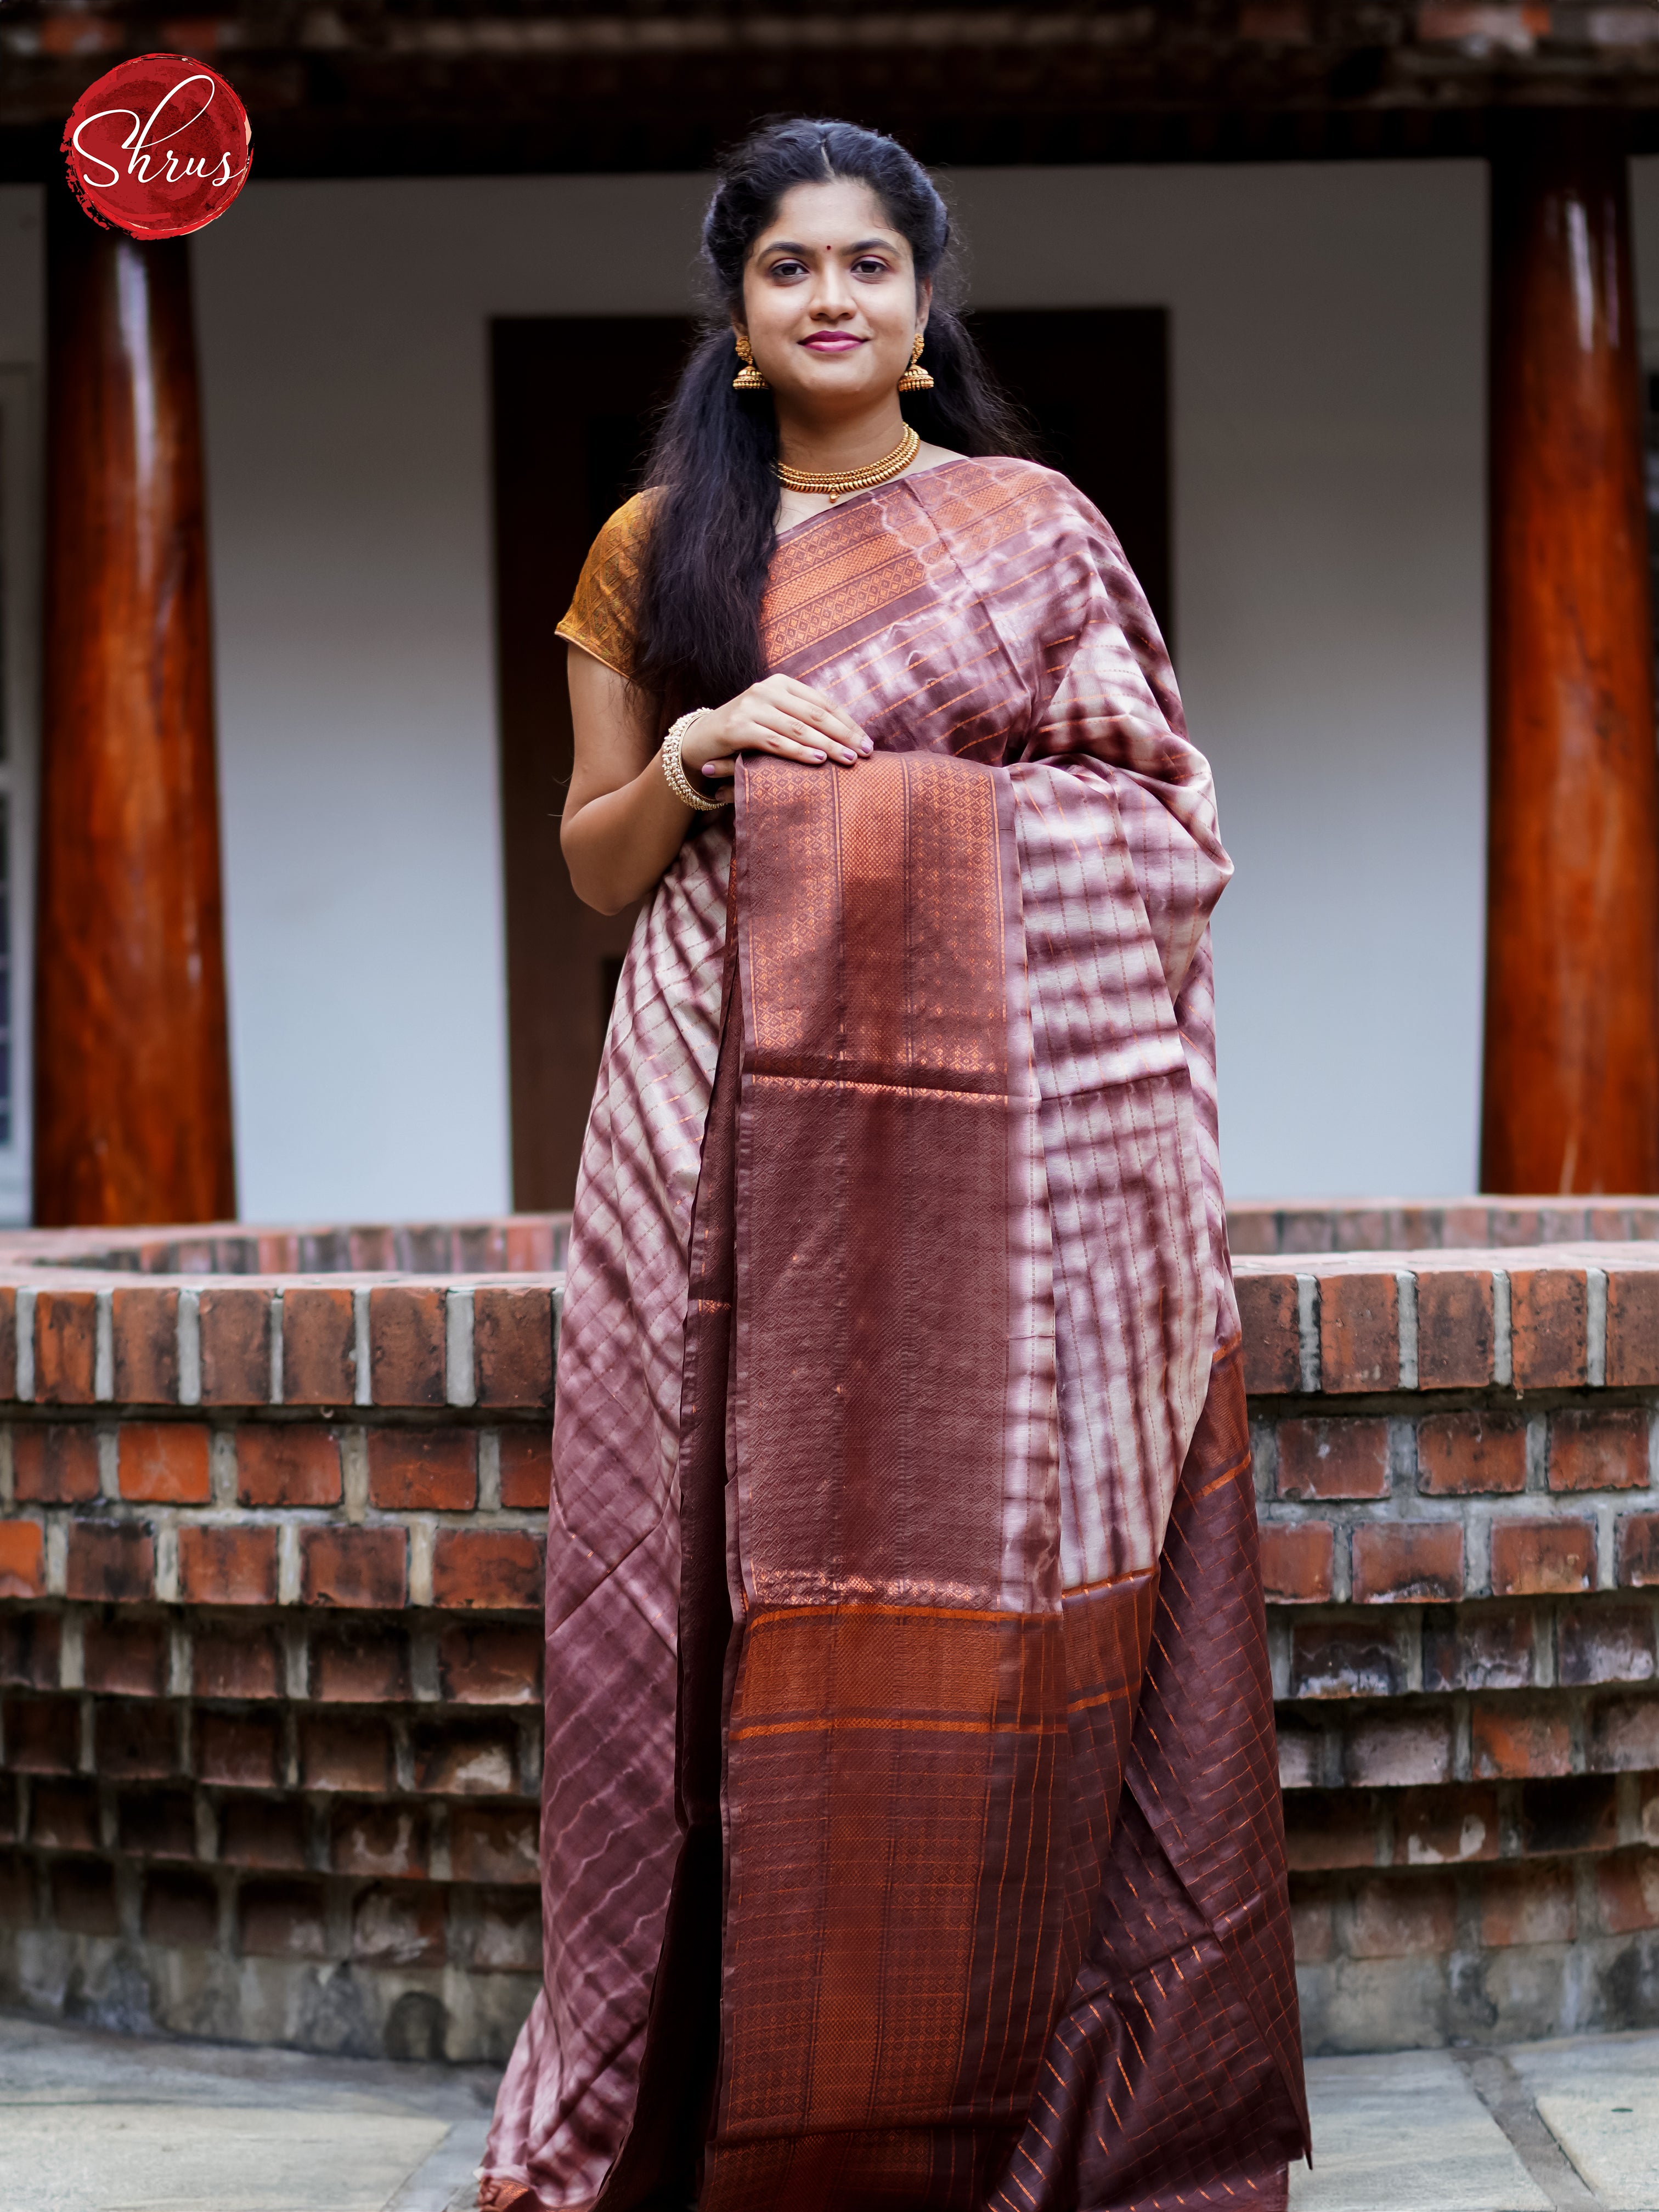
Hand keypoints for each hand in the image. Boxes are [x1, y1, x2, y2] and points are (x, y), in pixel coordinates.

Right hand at [683, 675, 872, 786]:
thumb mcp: (776, 720)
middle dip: (844, 735)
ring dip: (827, 745)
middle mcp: (766, 690)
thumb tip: (847, 736)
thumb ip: (803, 720)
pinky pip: (775, 741)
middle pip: (815, 714)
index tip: (868, 742)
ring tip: (848, 760)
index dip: (848, 723)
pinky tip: (818, 760)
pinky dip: (799, 751)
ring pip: (798, 728)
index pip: (823, 703)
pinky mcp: (738, 727)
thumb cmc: (747, 733)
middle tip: (865, 753)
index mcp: (781, 684)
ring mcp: (751, 707)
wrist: (700, 740)